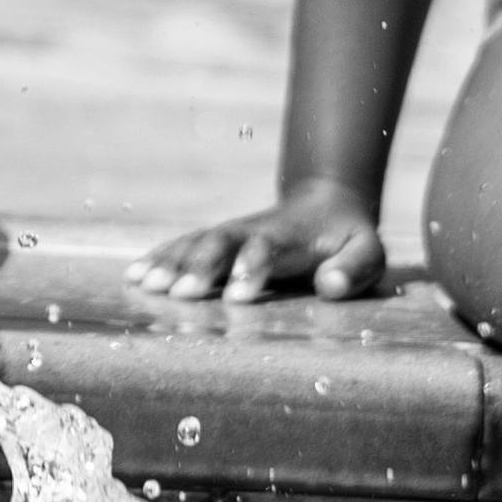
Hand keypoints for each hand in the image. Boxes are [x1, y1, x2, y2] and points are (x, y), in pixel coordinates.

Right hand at [134, 186, 391, 304]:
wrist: (324, 203)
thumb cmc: (348, 238)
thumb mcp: (368, 251)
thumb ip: (355, 268)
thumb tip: (330, 286)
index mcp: (288, 237)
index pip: (265, 249)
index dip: (250, 270)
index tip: (237, 298)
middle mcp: (250, 231)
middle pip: (219, 243)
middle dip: (199, 268)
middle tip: (181, 295)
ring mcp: (229, 234)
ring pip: (194, 244)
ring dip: (170, 264)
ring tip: (144, 285)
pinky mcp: (214, 241)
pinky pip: (181, 246)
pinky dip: (158, 258)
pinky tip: (133, 275)